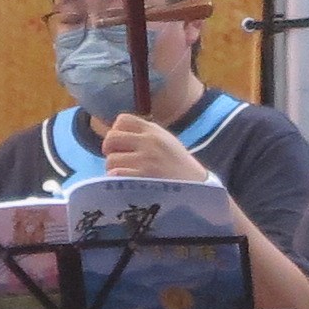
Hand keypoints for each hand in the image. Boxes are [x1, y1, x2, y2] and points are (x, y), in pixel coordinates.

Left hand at [96, 113, 210, 184]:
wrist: (198, 188)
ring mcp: (146, 160)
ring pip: (111, 159)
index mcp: (154, 130)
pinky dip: (117, 180)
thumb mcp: (165, 142)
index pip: (122, 120)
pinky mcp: (143, 178)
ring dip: (113, 168)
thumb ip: (144, 135)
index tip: (121, 143)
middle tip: (118, 159)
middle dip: (110, 149)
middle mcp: (149, 142)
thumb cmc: (178, 166)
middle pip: (111, 138)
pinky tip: (127, 183)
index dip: (116, 131)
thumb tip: (115, 136)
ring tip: (126, 174)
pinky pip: (116, 175)